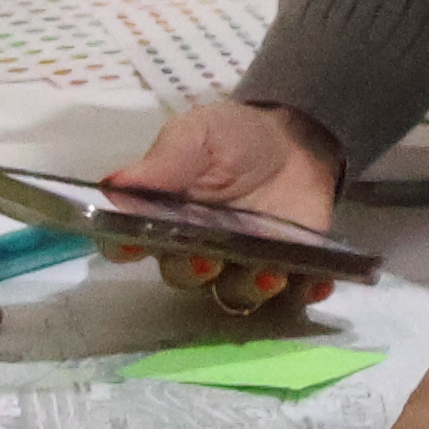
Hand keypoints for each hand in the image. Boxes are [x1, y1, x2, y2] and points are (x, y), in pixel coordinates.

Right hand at [106, 96, 343, 314]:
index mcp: (164, 219)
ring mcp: (241, 266)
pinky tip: (316, 284)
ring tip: (270, 272)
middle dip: (192, 270)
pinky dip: (304, 291)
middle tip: (207, 257)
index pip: (129, 241)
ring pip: (234, 293)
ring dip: (249, 288)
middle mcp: (196, 251)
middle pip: (182, 274)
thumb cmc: (236, 139)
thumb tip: (112, 183)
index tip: (129, 243)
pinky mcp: (287, 272)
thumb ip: (165, 160)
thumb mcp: (200, 134)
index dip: (124, 246)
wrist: (297, 143)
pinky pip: (293, 294)